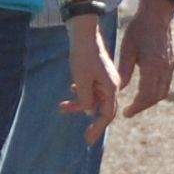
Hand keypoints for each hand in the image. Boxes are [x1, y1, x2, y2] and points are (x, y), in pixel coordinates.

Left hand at [62, 22, 121, 143]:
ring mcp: (105, 79)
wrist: (83, 34)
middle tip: (84, 137)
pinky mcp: (98, 74)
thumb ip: (85, 98)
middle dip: (90, 120)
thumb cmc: (83, 55)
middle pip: (102, 109)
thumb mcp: (81, 79)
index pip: (107, 114)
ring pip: (94, 99)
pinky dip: (80, 93)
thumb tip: (88, 112)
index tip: (88, 140)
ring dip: (78, 104)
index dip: (98, 128)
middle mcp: (111, 85)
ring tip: (61, 107)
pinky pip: (91, 89)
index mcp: (111, 87)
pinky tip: (71, 89)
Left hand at [122, 0, 173, 116]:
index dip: (136, 107)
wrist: (158, 14)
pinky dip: (156, 91)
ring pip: (163, 91)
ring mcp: (170, 66)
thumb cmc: (139, 29)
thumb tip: (121, 89)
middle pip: (156, 97)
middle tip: (130, 110)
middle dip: (143, 106)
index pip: (146, 95)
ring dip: (151, 100)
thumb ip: (125, 69)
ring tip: (137, 103)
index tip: (126, 112)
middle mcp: (165, 69)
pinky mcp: (172, 62)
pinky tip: (145, 89)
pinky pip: (166, 83)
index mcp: (153, 66)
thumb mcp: (127, 48)